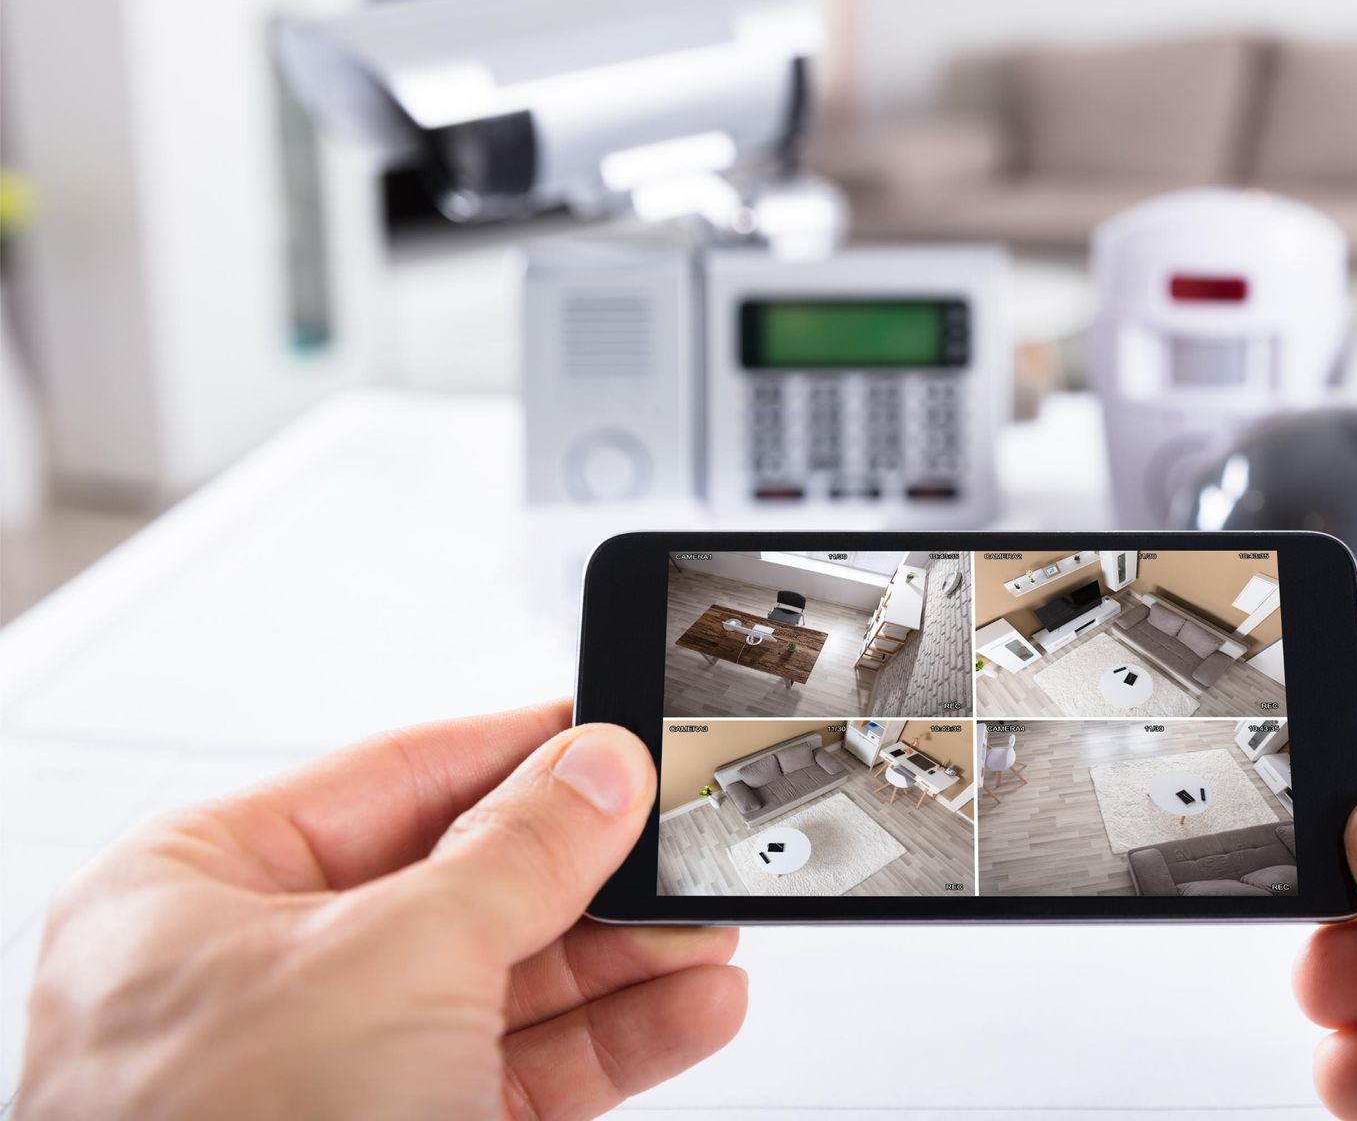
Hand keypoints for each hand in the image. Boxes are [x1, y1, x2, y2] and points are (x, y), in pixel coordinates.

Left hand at [19, 702, 745, 1118]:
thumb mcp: (394, 959)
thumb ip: (517, 853)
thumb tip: (595, 771)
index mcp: (198, 893)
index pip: (392, 778)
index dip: (515, 752)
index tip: (612, 737)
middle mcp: (264, 978)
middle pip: (465, 885)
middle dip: (589, 873)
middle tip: (677, 841)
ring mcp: (336, 1072)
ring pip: (510, 986)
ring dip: (625, 961)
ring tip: (706, 930)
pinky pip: (528, 1070)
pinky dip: (617, 1042)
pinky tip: (689, 1006)